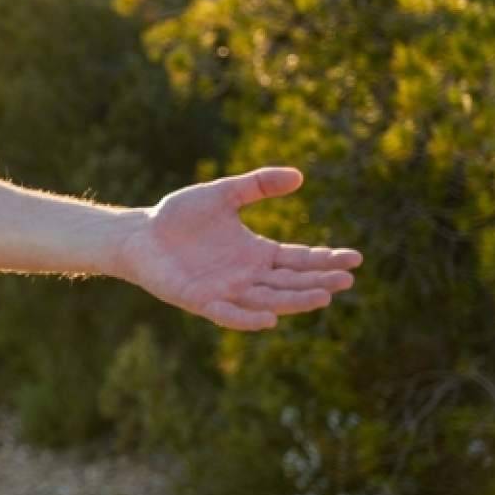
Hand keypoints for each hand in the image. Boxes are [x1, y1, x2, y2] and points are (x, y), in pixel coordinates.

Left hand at [114, 166, 362, 330]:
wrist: (139, 234)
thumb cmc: (179, 216)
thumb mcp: (222, 194)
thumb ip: (257, 185)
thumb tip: (299, 175)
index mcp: (257, 253)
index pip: (299, 259)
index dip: (325, 260)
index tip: (354, 258)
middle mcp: (247, 276)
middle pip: (291, 282)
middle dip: (319, 282)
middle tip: (346, 280)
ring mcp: (226, 291)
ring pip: (268, 300)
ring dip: (295, 301)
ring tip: (323, 297)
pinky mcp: (201, 301)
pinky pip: (228, 314)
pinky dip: (248, 318)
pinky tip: (270, 318)